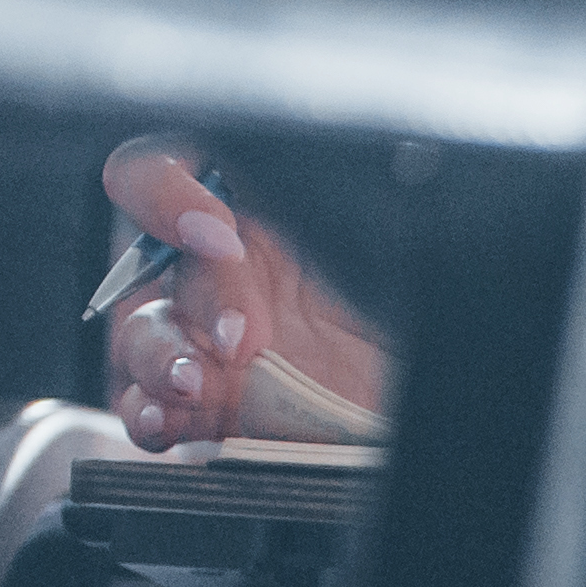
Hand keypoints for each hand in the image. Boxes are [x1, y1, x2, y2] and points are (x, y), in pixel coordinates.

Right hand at [98, 139, 397, 453]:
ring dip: (157, 356)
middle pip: (153, 262)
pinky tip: (165, 420)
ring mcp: (211, 341)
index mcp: (252, 211)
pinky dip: (149, 413)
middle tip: (241, 339)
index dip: (163, 192)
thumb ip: (331, 205)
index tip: (213, 230)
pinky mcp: (214, 408)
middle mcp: (222, 272)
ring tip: (194, 384)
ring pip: (143, 334)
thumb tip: (307, 166)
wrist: (442, 401)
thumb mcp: (388, 240)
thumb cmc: (416, 309)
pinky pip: (152, 405)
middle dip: (195, 297)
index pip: (166, 172)